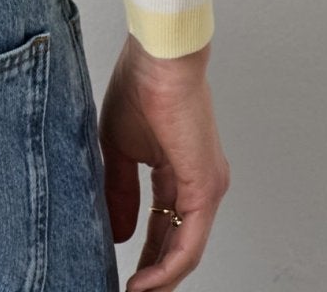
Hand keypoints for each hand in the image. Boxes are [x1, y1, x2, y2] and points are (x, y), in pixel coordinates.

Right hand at [98, 34, 230, 289]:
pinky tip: (146, 282)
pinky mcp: (206, 188)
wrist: (157, 56)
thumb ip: (120, 191)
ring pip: (185, 250)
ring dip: (159, 279)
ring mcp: (207, 187)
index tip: (121, 272)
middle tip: (129, 291)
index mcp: (179, 169)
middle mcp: (199, 182)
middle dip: (153, 273)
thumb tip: (119, 234)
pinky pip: (188, 243)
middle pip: (176, 242)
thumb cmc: (140, 84)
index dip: (143, 253)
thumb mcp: (119, 148)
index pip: (163, 224)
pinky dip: (167, 268)